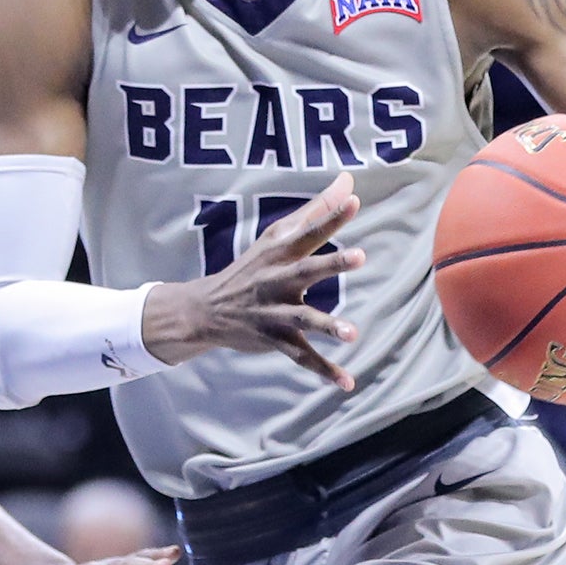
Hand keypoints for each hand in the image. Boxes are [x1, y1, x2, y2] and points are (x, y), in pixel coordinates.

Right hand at [144, 172, 366, 388]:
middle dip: (332, 263)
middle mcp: (278, 280)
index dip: (331, 216)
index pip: (309, 230)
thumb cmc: (253, 267)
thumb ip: (317, 210)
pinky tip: (347, 382)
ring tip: (353, 334)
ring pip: (304, 318)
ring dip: (328, 325)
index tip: (354, 201)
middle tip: (359, 256)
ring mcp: (275, 311)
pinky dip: (324, 371)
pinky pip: (302, 356)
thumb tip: (348, 181)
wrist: (206, 309)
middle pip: (307, 269)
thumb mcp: (278, 236)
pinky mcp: (275, 338)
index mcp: (281, 252)